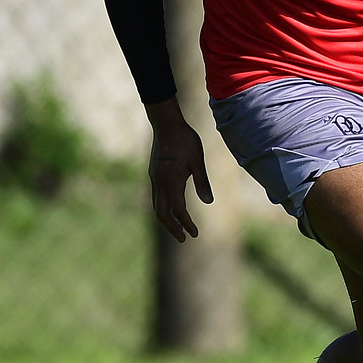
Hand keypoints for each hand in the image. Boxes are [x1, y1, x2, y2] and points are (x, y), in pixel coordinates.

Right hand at [146, 98, 212, 241]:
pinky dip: (163, 208)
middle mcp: (160, 183)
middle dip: (173, 228)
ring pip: (157, 207)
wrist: (166, 124)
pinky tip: (171, 209)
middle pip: (163, 214)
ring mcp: (154, 179)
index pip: (179, 211)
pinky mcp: (153, 174)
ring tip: (178, 228)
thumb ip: (202, 182)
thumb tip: (209, 202)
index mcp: (171, 182)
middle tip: (184, 239)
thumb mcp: (197, 161)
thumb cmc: (185, 140)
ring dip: (167, 220)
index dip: (187, 224)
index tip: (195, 234)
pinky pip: (156, 197)